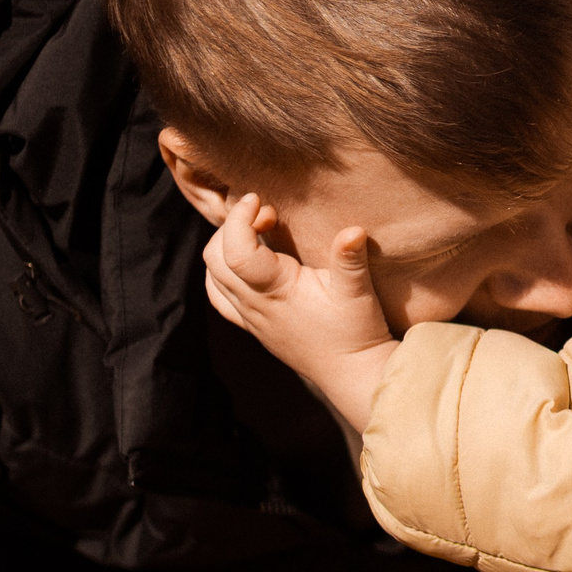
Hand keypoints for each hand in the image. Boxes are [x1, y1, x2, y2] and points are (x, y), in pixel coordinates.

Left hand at [203, 193, 397, 431]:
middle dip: (232, 227)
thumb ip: (350, 259)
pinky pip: (219, 297)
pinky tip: (244, 264)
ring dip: (224, 248)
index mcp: (276, 291)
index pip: (236, 250)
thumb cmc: (356, 332)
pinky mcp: (254, 326)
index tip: (257, 198)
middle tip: (265, 215)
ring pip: (212, 276)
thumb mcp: (358, 292)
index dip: (240, 218)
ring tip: (256, 234)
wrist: (351, 372)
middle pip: (215, 258)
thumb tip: (353, 229)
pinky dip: (221, 274)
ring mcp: (250, 318)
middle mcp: (254, 305)